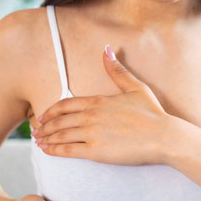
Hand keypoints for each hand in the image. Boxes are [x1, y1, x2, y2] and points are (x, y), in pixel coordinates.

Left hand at [31, 44, 174, 165]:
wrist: (164, 137)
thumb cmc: (152, 114)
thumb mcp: (136, 87)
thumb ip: (117, 70)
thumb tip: (107, 49)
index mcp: (98, 101)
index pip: (65, 104)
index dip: (50, 111)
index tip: (42, 116)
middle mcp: (91, 116)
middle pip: (58, 120)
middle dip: (44, 126)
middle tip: (36, 131)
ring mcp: (92, 133)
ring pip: (60, 134)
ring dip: (46, 138)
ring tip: (39, 141)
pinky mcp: (95, 151)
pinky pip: (68, 150)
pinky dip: (54, 150)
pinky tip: (47, 151)